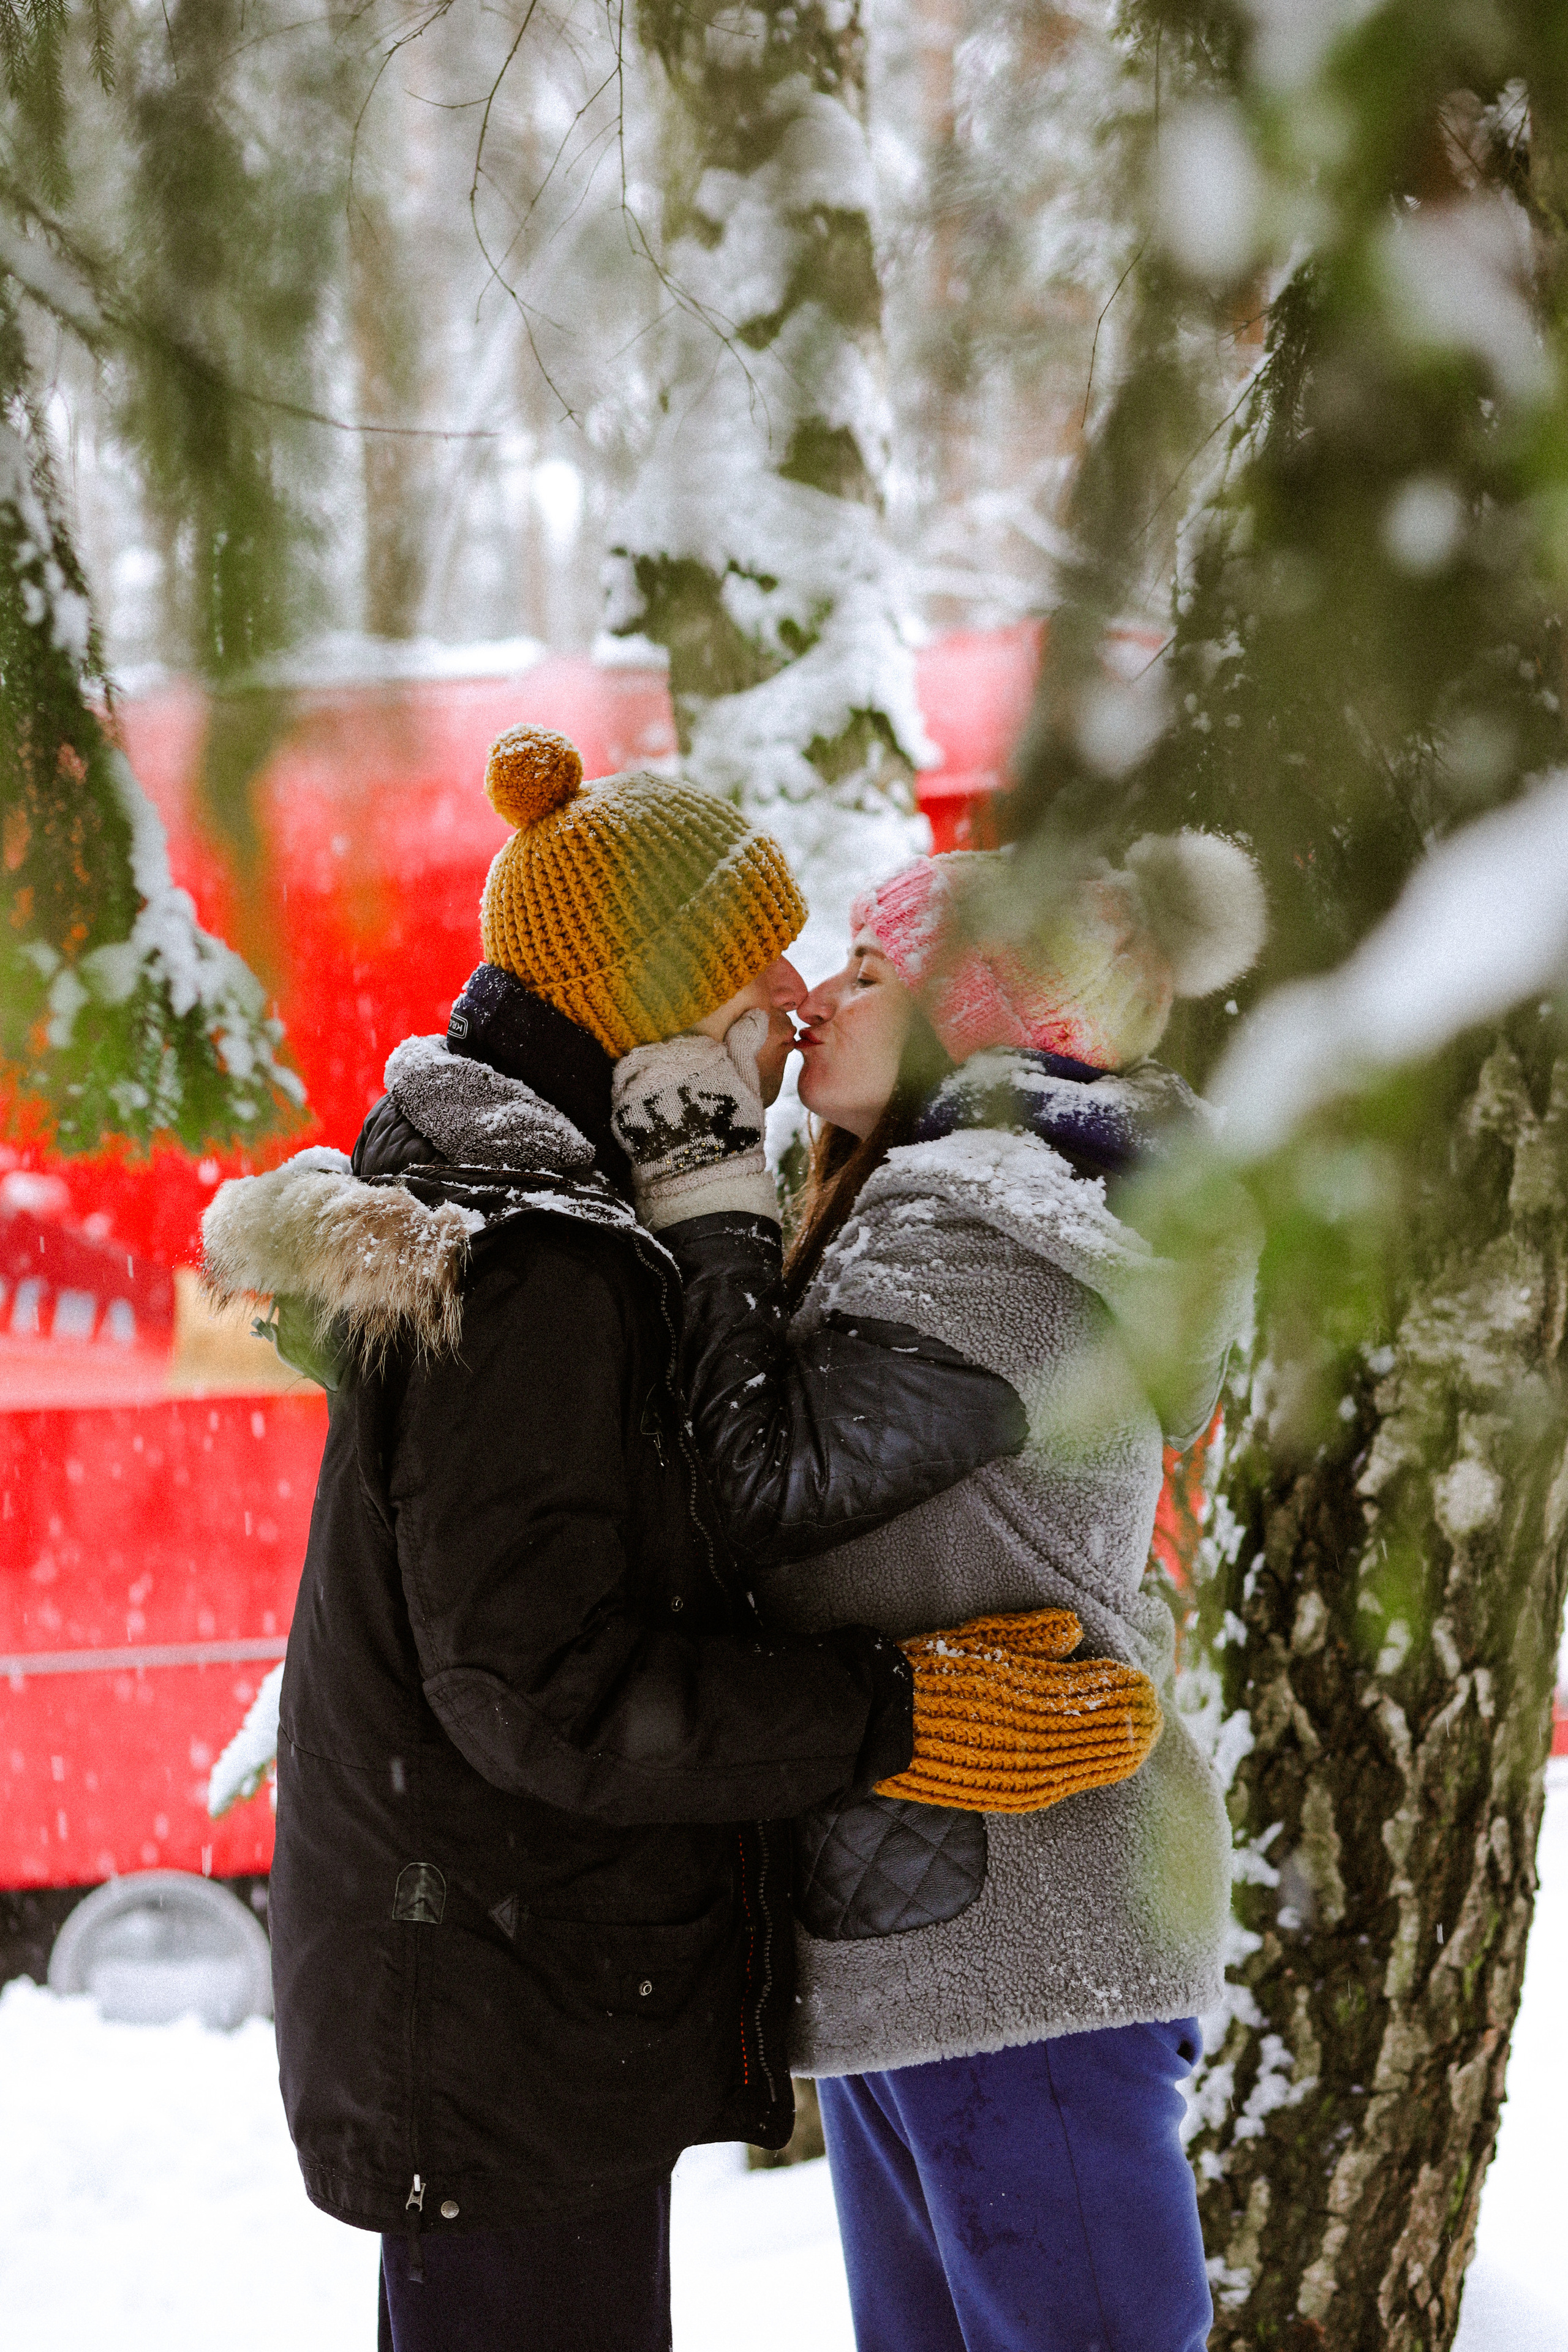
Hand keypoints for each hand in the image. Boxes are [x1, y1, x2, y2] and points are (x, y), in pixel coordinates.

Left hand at [611, 1011, 779, 1231]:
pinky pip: (622, 1087)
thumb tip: (754, 1013)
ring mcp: (642, 1080)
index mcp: (700, 1050)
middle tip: (683, 1103)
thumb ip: (744, 1047)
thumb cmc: (733, 1133)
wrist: (703, 1177)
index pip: (688, 1040)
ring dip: (648, 1081)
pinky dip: (632, 1097)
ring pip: (639, 1065)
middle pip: (661, 1050)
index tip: (702, 1085)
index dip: (694, 1062)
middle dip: (669, 1070)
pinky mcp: (622, 1102)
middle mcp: (668, 1058)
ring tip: (665, 1110)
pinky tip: (648, 1116)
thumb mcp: (748, 1087)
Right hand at [874, 1607, 1162, 1813]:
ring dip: (1119, 1750)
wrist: (882, 1723)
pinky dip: (1088, 1774)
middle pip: (1092, 1728)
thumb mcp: (978, 1639)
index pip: (1085, 1690)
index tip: (1142, 1680)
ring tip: (1144, 1740)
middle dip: (1128, 1720)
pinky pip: (1058, 1786)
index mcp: (1022, 1690)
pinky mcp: (1005, 1792)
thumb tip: (1074, 1626)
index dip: (1117, 1687)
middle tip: (1156, 1710)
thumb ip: (1029, 1635)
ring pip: (1083, 1761)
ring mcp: (1017, 1769)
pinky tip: (1109, 1768)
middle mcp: (1026, 1733)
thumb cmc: (930, 1671)